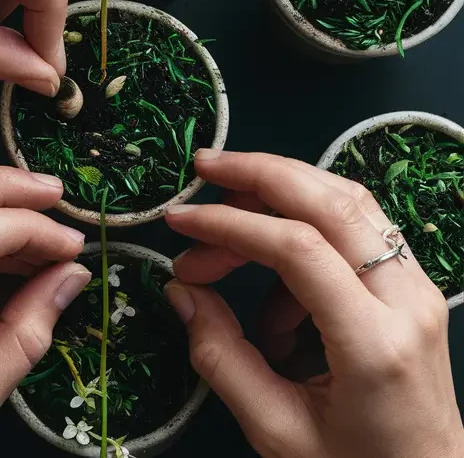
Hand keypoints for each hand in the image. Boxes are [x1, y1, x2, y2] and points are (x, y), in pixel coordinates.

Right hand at [165, 150, 463, 457]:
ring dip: (281, 187)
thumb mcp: (275, 429)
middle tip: (203, 168)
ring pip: (346, 199)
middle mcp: (407, 300)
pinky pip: (353, 225)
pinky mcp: (411, 283)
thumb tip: (181, 290)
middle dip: (258, 173)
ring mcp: (417, 285)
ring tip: (226, 206)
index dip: (229, 224)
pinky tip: (271, 272)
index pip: (297, 248)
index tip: (180, 223)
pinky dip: (303, 223)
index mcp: (374, 344)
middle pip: (329, 201)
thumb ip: (220, 355)